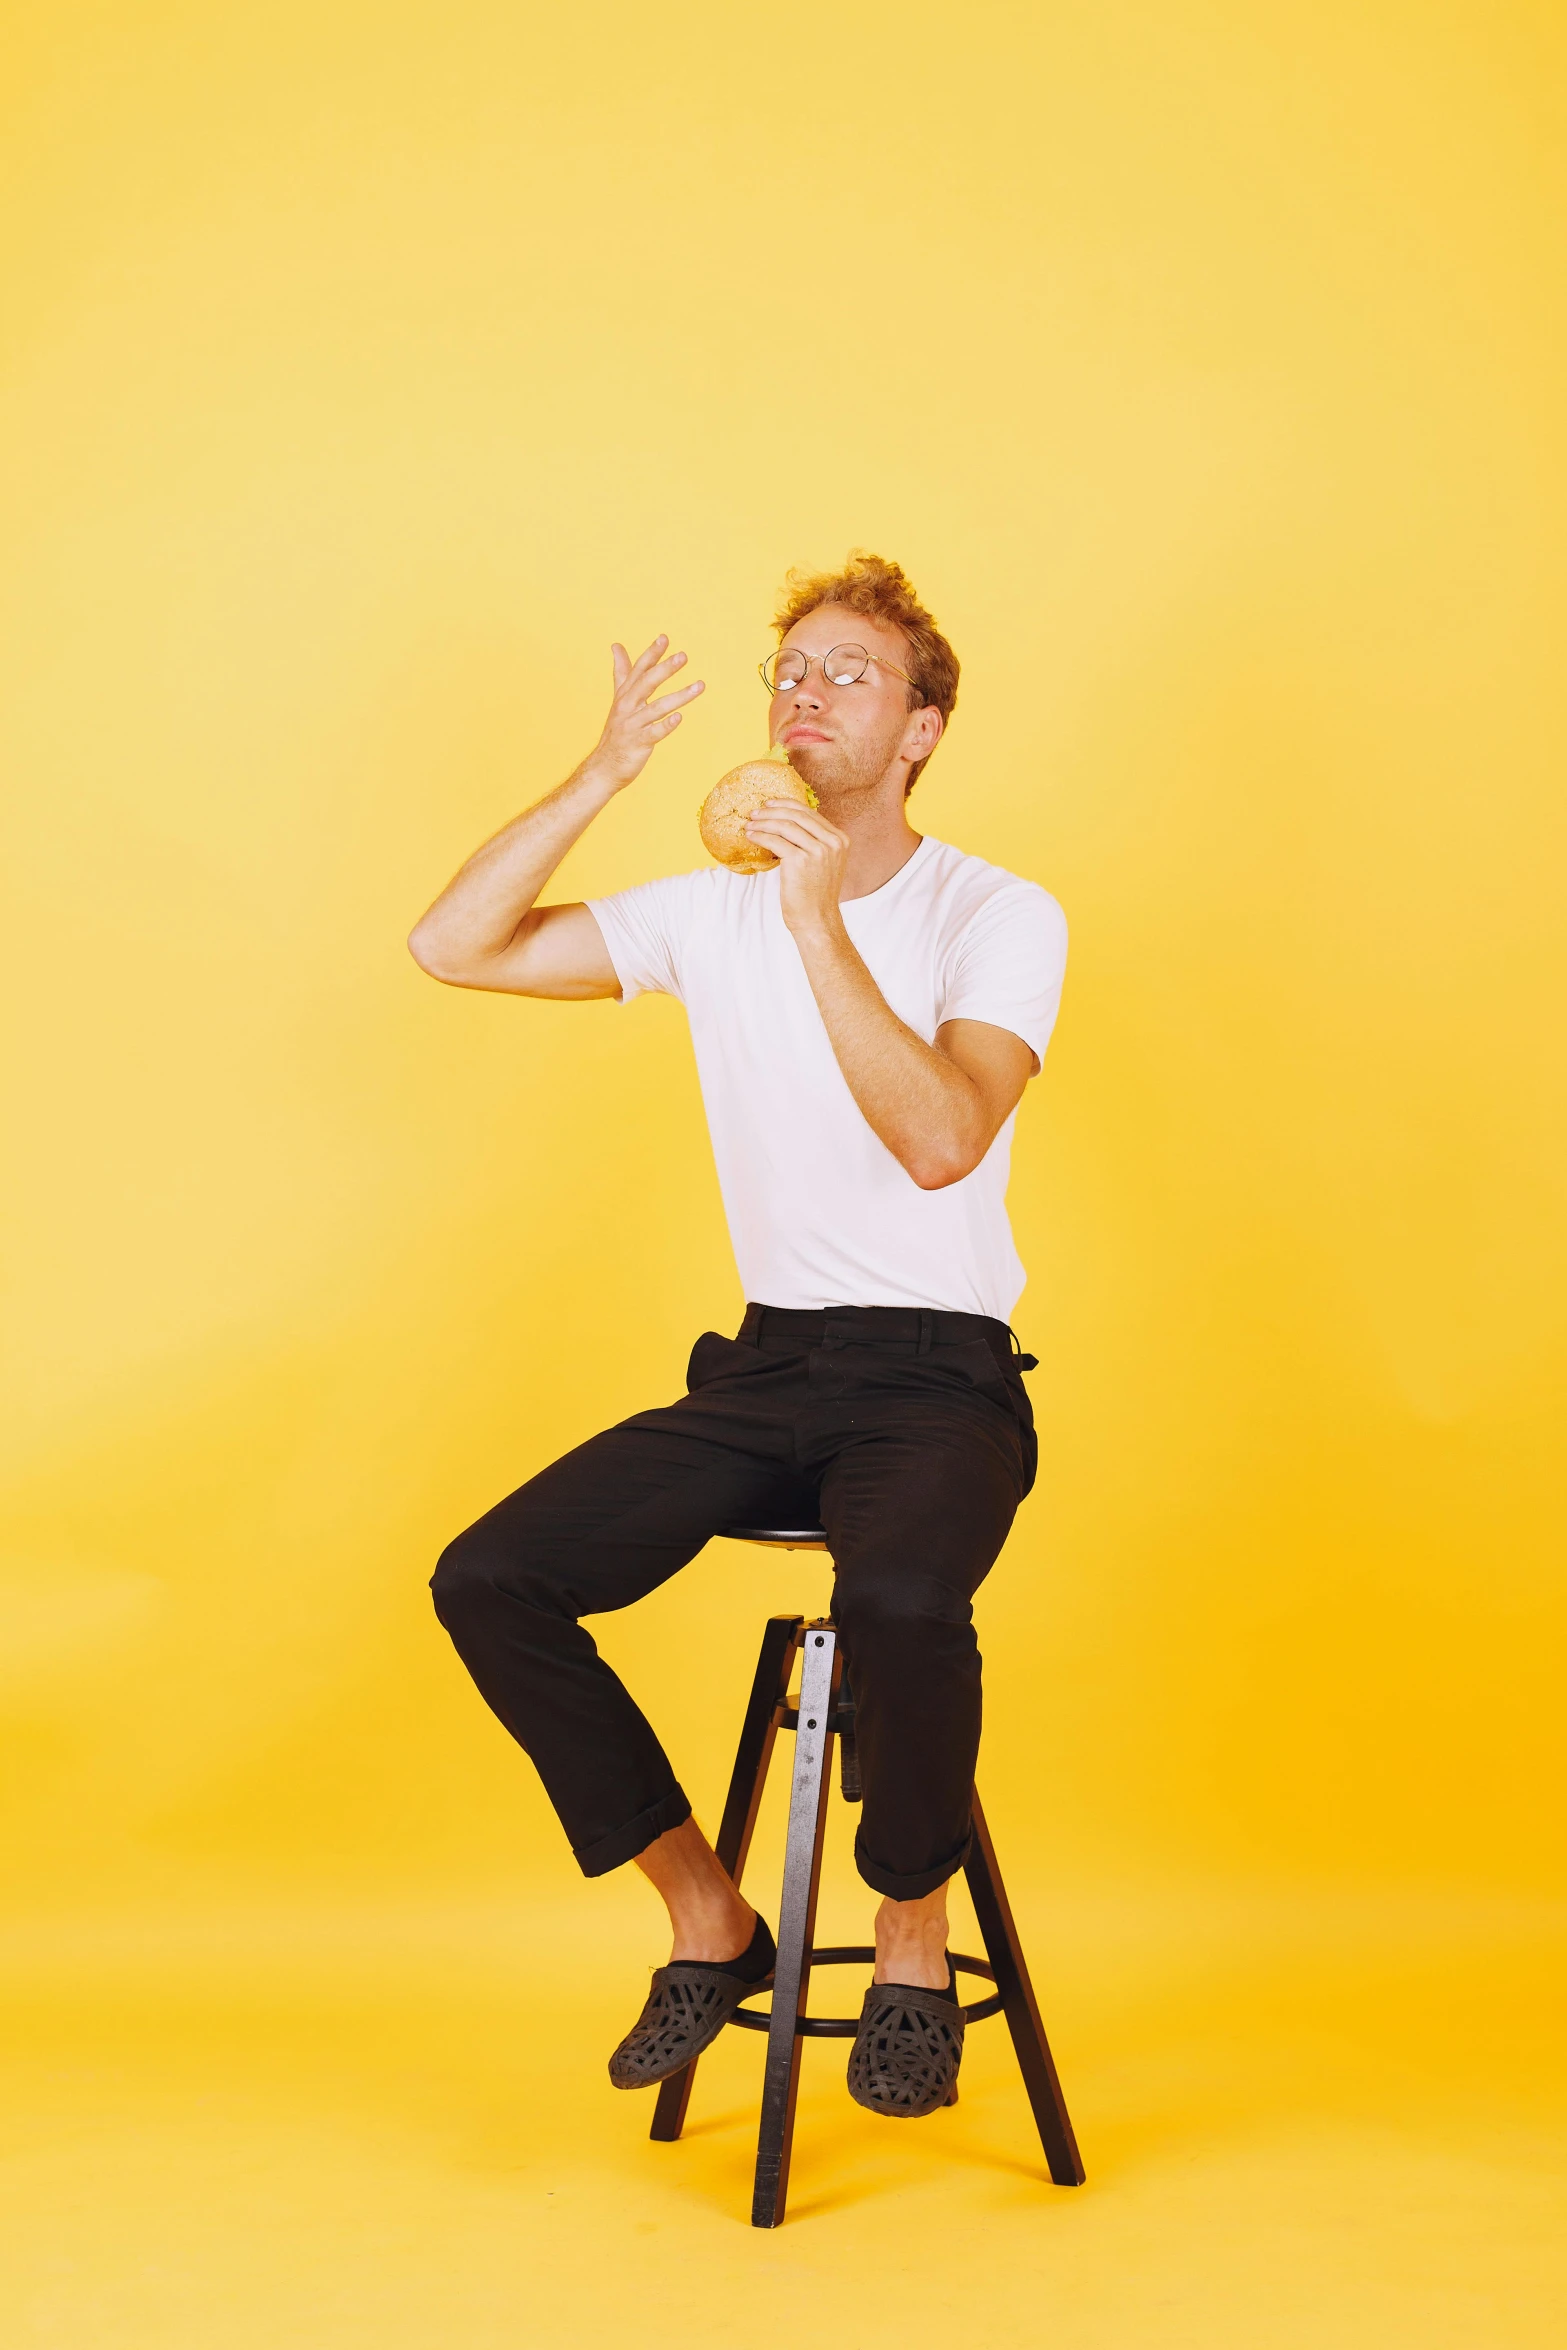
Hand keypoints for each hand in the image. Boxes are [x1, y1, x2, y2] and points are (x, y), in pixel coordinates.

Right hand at [583, 635, 704, 790]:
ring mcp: (633, 725)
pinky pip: (654, 733)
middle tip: (684, 656)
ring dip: (680, 696)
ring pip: (657, 707)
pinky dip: (666, 725)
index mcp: (625, 694)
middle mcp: (627, 706)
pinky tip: (680, 718)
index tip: (665, 638)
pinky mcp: (639, 743)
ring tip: (700, 685)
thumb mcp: (619, 698)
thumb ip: (622, 672)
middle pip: (647, 683)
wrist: (604, 766)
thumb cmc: (617, 731)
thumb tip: (616, 645)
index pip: (639, 669)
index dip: (652, 654)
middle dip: (665, 668)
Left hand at [744, 801, 849, 937]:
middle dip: (772, 811)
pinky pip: (775, 841)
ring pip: (784, 826)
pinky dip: (760, 837)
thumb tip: (789, 822)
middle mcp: (832, 843)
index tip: (770, 804)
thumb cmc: (816, 894)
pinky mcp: (800, 861)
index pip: (810, 813)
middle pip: (797, 816)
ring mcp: (818, 851)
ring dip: (763, 823)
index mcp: (840, 840)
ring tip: (749, 825)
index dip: (787, 805)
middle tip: (755, 812)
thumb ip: (816, 842)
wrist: (817, 919)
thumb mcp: (825, 863)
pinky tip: (751, 837)